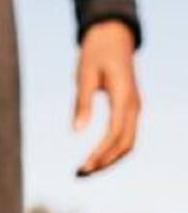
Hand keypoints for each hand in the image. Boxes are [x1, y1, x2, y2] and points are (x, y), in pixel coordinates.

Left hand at [73, 20, 140, 176]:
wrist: (113, 37)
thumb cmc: (95, 53)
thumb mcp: (84, 75)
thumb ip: (81, 103)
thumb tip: (76, 132)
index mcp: (125, 97)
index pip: (115, 134)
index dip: (100, 154)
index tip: (82, 168)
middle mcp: (135, 105)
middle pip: (126, 144)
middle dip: (105, 162)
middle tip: (79, 175)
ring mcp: (135, 107)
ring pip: (129, 142)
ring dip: (109, 159)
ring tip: (84, 170)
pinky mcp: (130, 108)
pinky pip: (126, 135)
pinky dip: (113, 150)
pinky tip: (95, 157)